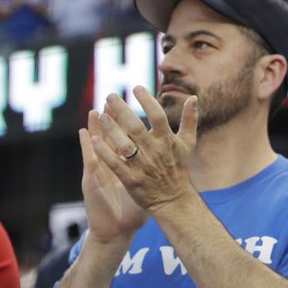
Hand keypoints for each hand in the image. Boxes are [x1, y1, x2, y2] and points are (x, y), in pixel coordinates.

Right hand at [78, 111, 146, 244]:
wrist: (116, 230)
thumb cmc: (133, 210)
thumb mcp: (148, 188)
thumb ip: (159, 173)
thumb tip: (177, 158)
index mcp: (127, 165)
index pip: (128, 139)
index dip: (130, 123)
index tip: (134, 107)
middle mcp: (113, 164)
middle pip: (112, 136)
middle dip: (113, 117)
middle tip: (112, 98)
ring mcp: (101, 170)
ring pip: (98, 143)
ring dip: (97, 126)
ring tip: (94, 109)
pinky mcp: (92, 180)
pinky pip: (90, 159)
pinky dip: (87, 145)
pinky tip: (84, 133)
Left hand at [90, 87, 197, 214]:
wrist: (174, 200)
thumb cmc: (179, 168)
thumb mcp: (187, 143)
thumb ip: (190, 120)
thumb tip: (193, 97)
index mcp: (167, 141)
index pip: (157, 116)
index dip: (147, 100)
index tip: (136, 87)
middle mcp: (155, 152)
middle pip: (136, 127)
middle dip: (122, 110)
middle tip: (110, 95)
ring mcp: (142, 166)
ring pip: (124, 144)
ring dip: (111, 129)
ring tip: (100, 115)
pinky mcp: (131, 180)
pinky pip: (115, 164)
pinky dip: (105, 152)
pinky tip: (94, 140)